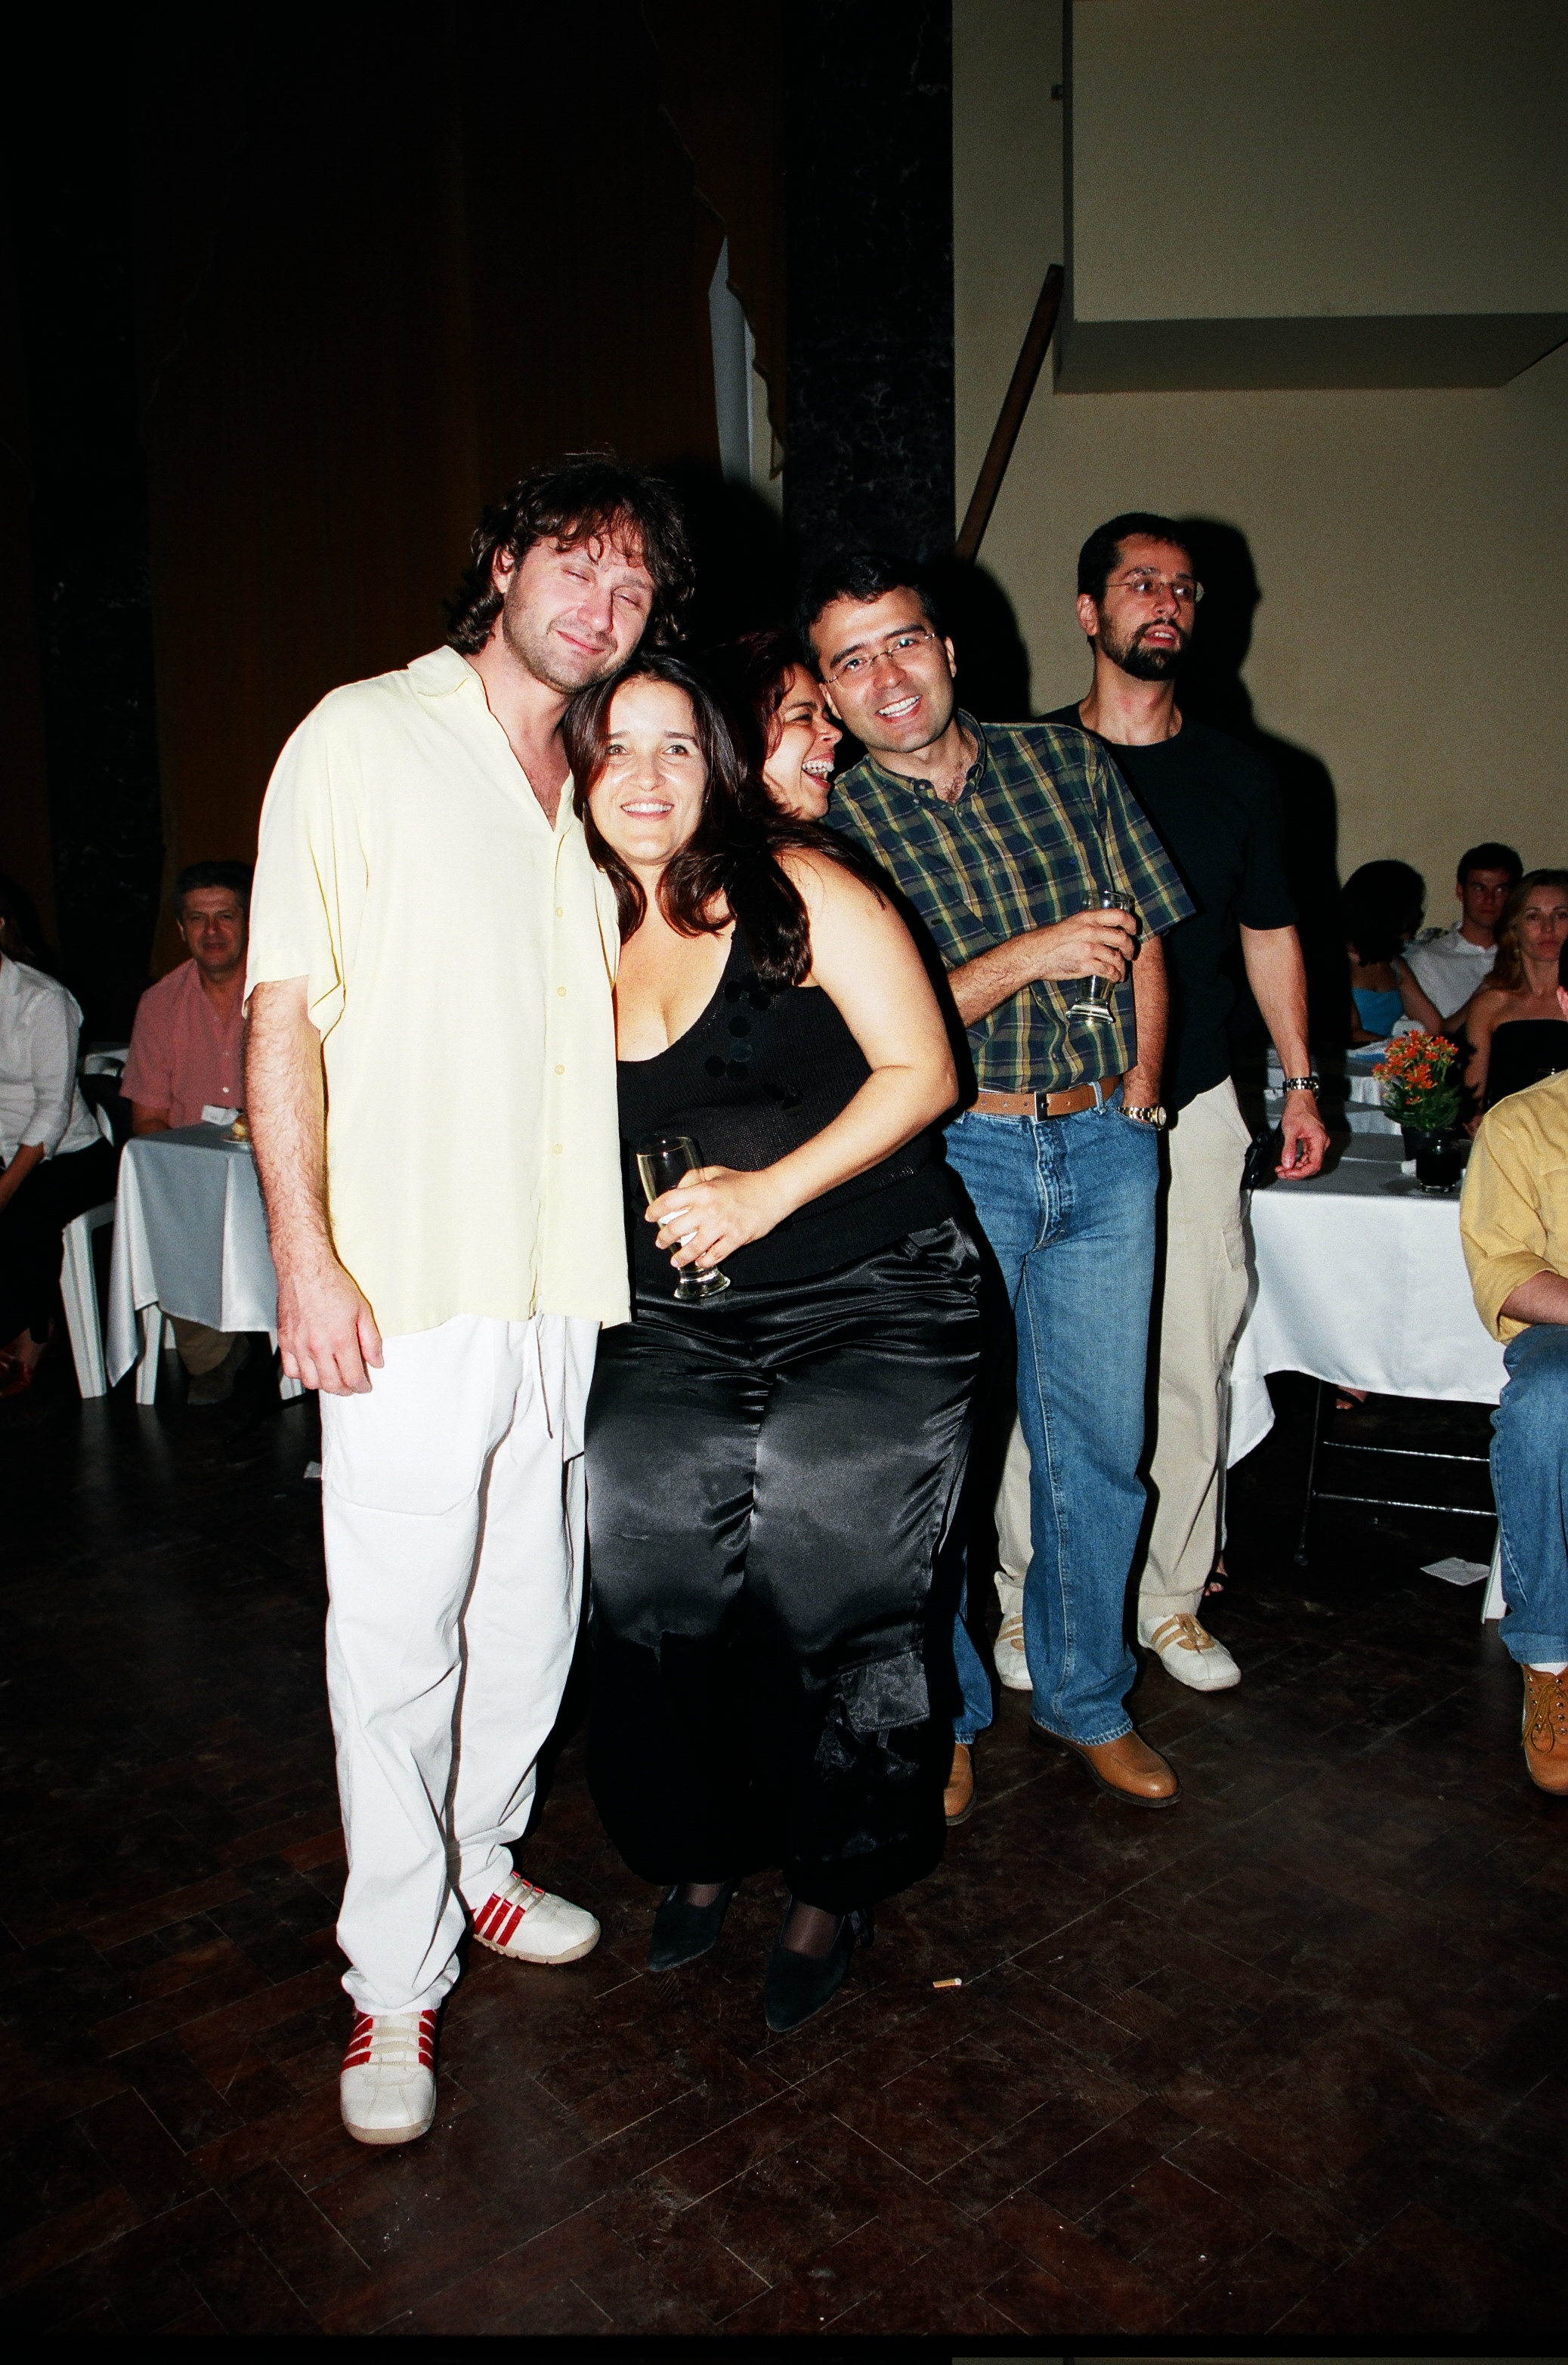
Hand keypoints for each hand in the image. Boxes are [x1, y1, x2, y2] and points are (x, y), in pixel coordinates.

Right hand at [275, 1245, 382, 1393]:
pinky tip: (312, 1369)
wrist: (304, 1269)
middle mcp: (317, 1346)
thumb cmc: (332, 1284)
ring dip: (324, 1385)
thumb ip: (371, 1340)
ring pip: (311, 1382)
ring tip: (333, 1378)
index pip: (352, 1377)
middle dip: (345, 1390)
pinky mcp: (285, 1341)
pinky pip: (291, 1371)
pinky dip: (302, 1375)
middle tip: (351, 1386)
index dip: (361, 1386)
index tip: (365, 1386)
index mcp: (340, 1339)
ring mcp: (298, 1345)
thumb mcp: (362, 1310)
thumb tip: (377, 1362)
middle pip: (332, 1384)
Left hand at [646, 1164, 791, 1269]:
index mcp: (703, 1191)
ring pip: (693, 1247)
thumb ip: (694, 1177)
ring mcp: (722, 1226)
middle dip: (664, 1238)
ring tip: (675, 1260)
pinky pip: (714, 1255)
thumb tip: (677, 1188)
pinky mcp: (735, 1239)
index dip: (655, 1210)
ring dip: (681, 1256)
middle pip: (676, 1228)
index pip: (670, 1201)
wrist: (772, 1193)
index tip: (650, 1216)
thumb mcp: (716, 1172)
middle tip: (660, 1241)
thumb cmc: (744, 1182)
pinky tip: (700, 1261)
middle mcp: (709, 1210)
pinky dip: (704, 1261)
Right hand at [1028, 907, 1136, 984]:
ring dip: (1123, 966)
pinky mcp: (1085, 965)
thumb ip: (1088, 925)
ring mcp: (1089, 949)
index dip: (1131, 922)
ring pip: (1117, 957)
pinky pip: (1108, 970)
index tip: (1134, 929)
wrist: (1035, 954)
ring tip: (1122, 971)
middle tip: (1130, 954)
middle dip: (1131, 948)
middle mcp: (1091, 931)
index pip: (1118, 915)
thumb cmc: (1051, 940)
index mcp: (1088, 918)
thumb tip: (1104, 931)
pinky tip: (1115, 977)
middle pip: (1122, 938)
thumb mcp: (1071, 924)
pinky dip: (1115, 975)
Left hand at [1276, 1090, 1328, 1179]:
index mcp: (1319, 1140)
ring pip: (1309, 1162)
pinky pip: (1307, 1156)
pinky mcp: (1312, 1142)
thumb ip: (1289, 1149)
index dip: (1301, 1173)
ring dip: (1296, 1168)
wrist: (1300, 1099)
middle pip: (1312, 1166)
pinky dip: (1297, 1161)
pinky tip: (1288, 1163)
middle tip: (1283, 1173)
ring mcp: (1318, 1143)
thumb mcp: (1290, 1130)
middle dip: (1296, 1172)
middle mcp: (1321, 1143)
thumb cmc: (1298, 1109)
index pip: (1314, 1165)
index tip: (1289, 1174)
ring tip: (1282, 1169)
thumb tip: (1287, 1164)